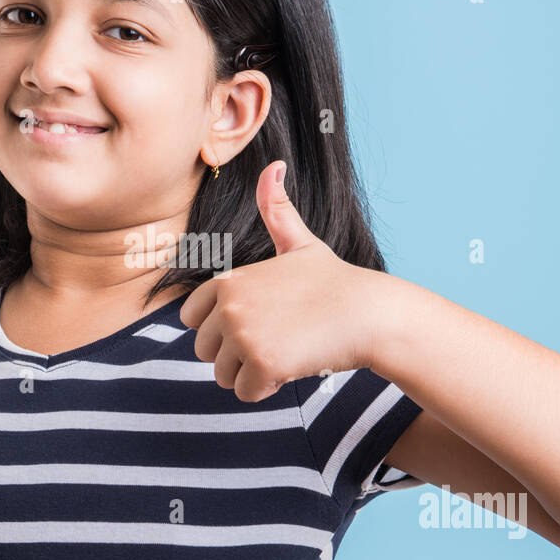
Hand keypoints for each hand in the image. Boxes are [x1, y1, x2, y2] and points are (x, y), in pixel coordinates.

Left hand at [178, 160, 375, 401]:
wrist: (368, 314)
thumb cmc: (335, 282)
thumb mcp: (300, 243)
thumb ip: (277, 210)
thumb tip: (274, 167)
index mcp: (228, 281)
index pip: (191, 320)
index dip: (224, 327)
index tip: (260, 319)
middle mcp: (228, 305)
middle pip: (205, 351)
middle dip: (236, 355)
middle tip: (277, 339)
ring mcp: (243, 334)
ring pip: (222, 376)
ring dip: (251, 373)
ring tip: (286, 351)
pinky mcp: (262, 362)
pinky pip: (245, 393)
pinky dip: (267, 389)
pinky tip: (293, 366)